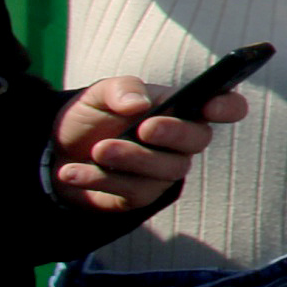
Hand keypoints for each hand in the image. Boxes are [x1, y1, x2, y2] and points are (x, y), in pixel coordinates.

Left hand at [49, 78, 251, 213]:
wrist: (58, 151)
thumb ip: (121, 89)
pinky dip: (100, 179)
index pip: (226, 107)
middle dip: (174, 134)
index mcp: (182, 109)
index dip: (228, 106)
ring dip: (132, 158)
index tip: (209, 106)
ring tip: (98, 150)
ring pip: (166, 170)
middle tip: (144, 128)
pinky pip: (132, 191)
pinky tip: (72, 171)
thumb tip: (140, 104)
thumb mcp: (99, 94)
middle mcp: (181, 142)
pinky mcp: (142, 197)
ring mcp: (163, 171)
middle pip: (198, 141)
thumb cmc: (92, 117)